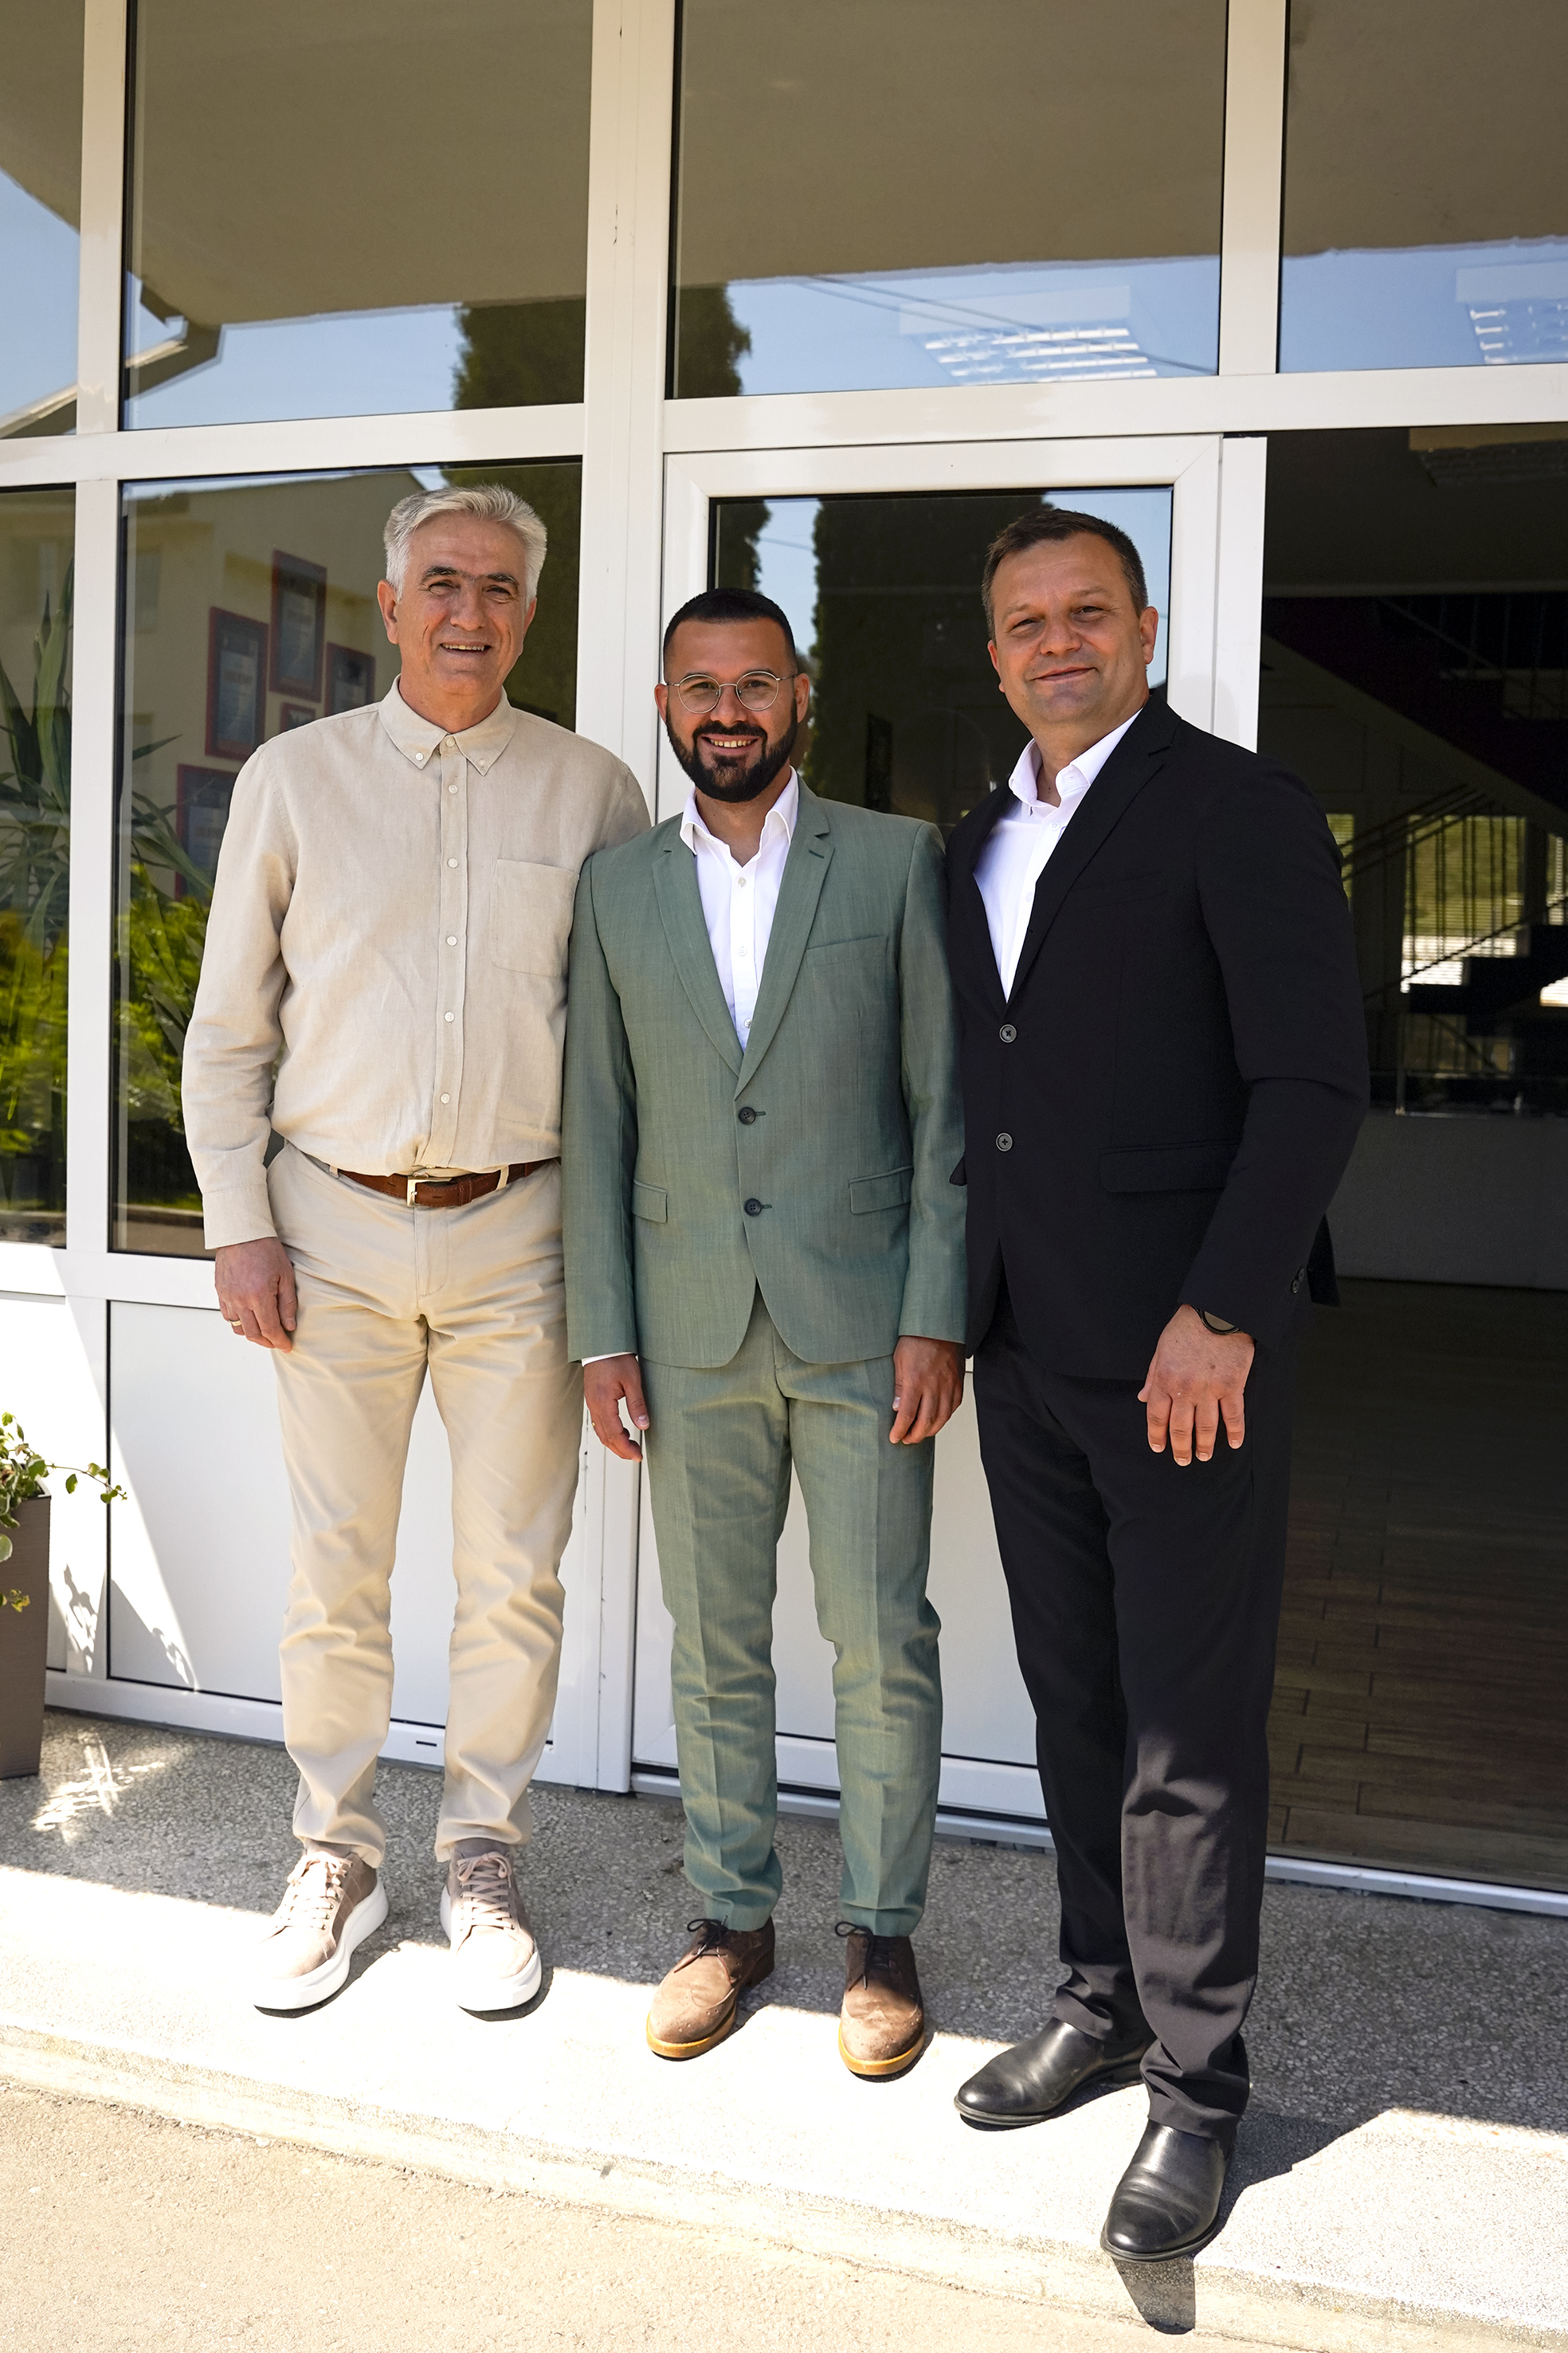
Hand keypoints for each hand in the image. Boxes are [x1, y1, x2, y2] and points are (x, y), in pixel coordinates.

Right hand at [215, 1238, 297, 1352]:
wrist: (241, 1233)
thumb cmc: (266, 1250)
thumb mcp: (285, 1275)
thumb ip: (288, 1303)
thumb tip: (289, 1326)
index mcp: (259, 1296)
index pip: (270, 1329)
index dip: (280, 1341)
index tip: (287, 1346)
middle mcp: (241, 1300)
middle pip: (253, 1334)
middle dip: (267, 1342)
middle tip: (278, 1341)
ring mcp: (228, 1297)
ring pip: (238, 1328)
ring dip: (252, 1334)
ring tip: (265, 1332)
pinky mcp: (220, 1292)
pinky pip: (228, 1316)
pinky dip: (239, 1323)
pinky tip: (249, 1319)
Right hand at [584, 1354, 648, 1460]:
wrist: (602, 1343)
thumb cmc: (617, 1357)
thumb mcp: (633, 1380)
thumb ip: (637, 1405)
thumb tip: (643, 1425)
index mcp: (603, 1402)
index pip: (614, 1434)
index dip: (626, 1448)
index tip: (638, 1455)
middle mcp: (593, 1405)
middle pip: (605, 1437)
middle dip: (620, 1450)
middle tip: (635, 1456)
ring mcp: (591, 1403)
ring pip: (600, 1431)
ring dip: (614, 1443)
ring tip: (629, 1447)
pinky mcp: (592, 1399)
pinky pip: (598, 1422)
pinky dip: (609, 1432)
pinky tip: (620, 1431)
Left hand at [889, 1337, 964, 1444]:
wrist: (939, 1325)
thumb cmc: (916, 1339)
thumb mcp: (899, 1361)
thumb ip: (899, 1387)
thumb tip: (897, 1408)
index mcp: (916, 1381)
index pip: (907, 1415)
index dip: (900, 1430)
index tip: (895, 1438)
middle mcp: (934, 1386)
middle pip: (926, 1421)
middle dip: (915, 1435)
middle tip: (907, 1439)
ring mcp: (948, 1385)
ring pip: (942, 1418)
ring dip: (930, 1430)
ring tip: (920, 1433)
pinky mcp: (958, 1383)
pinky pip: (953, 1407)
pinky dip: (944, 1418)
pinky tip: (936, 1420)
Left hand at [1138, 1304, 1253, 1464]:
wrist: (1216, 1311)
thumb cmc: (1187, 1326)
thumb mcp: (1161, 1348)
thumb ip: (1152, 1376)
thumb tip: (1142, 1398)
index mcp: (1164, 1379)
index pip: (1156, 1416)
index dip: (1157, 1435)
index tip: (1159, 1447)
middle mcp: (1184, 1389)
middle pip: (1180, 1427)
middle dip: (1180, 1447)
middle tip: (1182, 1460)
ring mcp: (1209, 1390)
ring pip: (1206, 1427)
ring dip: (1205, 1445)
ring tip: (1204, 1456)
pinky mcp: (1232, 1386)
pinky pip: (1233, 1415)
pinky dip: (1234, 1432)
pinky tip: (1234, 1443)